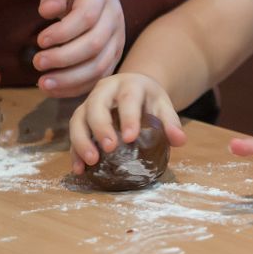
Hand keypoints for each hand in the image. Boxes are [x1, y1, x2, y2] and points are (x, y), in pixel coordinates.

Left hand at [35, 0, 125, 97]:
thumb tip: (47, 11)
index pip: (87, 16)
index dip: (62, 32)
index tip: (40, 40)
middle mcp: (114, 17)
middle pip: (94, 45)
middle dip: (63, 58)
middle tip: (37, 62)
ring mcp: (117, 40)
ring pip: (99, 66)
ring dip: (69, 79)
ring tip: (42, 82)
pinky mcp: (113, 58)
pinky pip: (98, 79)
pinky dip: (76, 88)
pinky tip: (53, 89)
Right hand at [68, 73, 186, 174]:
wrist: (132, 87)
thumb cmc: (148, 99)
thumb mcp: (162, 105)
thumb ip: (170, 121)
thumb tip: (179, 140)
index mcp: (128, 84)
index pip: (127, 98)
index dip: (128, 117)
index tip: (130, 138)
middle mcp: (104, 90)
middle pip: (96, 105)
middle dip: (100, 127)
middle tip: (109, 148)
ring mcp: (89, 103)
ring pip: (78, 118)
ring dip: (82, 140)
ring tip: (91, 161)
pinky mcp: (80, 117)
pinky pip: (73, 133)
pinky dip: (74, 151)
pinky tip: (79, 169)